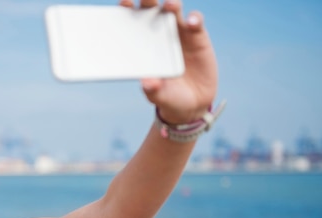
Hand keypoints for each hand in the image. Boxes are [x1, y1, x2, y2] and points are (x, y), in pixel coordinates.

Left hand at [120, 0, 218, 124]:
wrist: (192, 104)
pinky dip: (194, 19)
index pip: (132, 20)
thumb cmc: (167, 97)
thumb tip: (146, 83)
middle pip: (151, 8)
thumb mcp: (159, 96)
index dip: (127, 9)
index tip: (124, 2)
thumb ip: (152, 89)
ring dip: (171, 4)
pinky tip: (192, 22)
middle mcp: (158, 33)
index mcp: (142, 44)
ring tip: (169, 5)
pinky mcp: (197, 36)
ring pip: (173, 10)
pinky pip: (195, 22)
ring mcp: (178, 32)